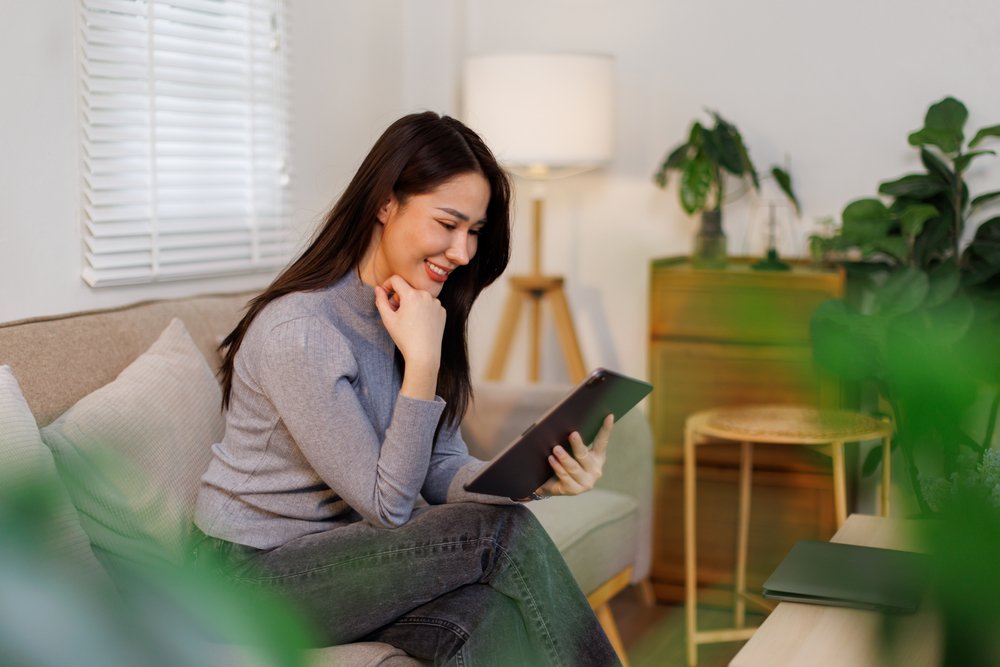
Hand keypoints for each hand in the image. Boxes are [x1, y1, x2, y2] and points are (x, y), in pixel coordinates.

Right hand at [374, 275, 445, 398]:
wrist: (424, 355)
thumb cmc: (405, 338)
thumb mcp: (388, 319)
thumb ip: (381, 300)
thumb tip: (378, 289)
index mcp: (412, 295)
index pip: (396, 279)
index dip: (387, 285)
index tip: (385, 294)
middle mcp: (426, 295)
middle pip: (408, 290)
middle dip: (400, 298)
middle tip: (396, 314)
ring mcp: (436, 303)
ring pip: (419, 297)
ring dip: (412, 304)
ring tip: (409, 321)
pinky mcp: (442, 311)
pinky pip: (429, 305)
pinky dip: (423, 310)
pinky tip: (420, 324)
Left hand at [534, 414, 613, 497]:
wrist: (553, 485)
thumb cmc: (564, 463)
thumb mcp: (570, 451)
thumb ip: (572, 441)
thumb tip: (566, 423)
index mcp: (597, 457)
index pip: (602, 442)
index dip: (606, 429)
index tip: (609, 416)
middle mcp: (595, 470)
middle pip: (584, 455)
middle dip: (578, 445)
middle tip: (572, 434)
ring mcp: (586, 482)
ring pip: (574, 467)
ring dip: (564, 458)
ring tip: (555, 449)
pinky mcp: (575, 490)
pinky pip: (565, 477)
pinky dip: (558, 468)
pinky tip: (552, 460)